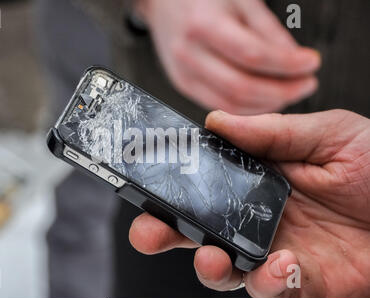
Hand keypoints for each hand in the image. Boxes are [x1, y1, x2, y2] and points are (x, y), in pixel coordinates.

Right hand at [128, 109, 369, 297]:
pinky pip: (273, 290)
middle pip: (202, 232)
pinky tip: (279, 264)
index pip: (208, 186)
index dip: (177, 189)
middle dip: (168, 234)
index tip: (151, 186)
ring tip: (211, 256)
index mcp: (261, 181)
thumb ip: (271, 133)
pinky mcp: (305, 282)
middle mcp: (262, 219)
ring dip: (210, 267)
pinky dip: (268, 281)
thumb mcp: (328, 135)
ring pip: (228, 270)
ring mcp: (280, 252)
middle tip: (148, 232)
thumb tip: (217, 121)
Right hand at [135, 0, 320, 113]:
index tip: (311, 64)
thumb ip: (268, 32)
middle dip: (282, 91)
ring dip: (267, 104)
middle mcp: (189, 54)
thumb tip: (296, 63)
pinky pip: (220, 106)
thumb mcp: (240, 0)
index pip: (253, 55)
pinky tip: (264, 99)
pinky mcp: (184, 86)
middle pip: (241, 88)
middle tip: (306, 84)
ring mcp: (184, 74)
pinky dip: (247, 108)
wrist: (164, 4)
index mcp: (203, 24)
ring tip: (289, 92)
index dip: (287, 65)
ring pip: (231, 104)